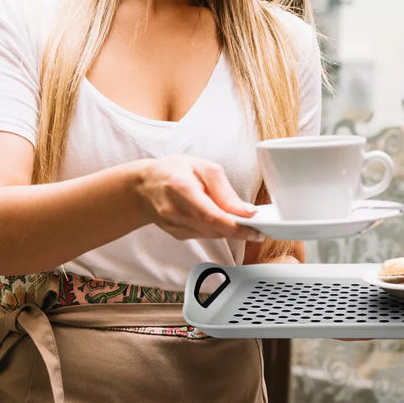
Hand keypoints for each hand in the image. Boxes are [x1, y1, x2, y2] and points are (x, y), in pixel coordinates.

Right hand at [136, 155, 257, 240]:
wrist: (144, 186)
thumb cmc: (173, 171)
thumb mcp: (202, 167)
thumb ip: (224, 191)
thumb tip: (246, 212)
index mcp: (181, 188)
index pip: (212, 216)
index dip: (236, 227)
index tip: (256, 230)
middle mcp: (175, 211)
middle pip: (213, 228)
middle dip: (239, 230)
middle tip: (259, 227)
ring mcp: (174, 226)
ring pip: (211, 234)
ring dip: (228, 229)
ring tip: (241, 219)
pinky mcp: (177, 235)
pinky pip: (204, 235)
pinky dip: (216, 229)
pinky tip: (217, 217)